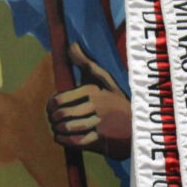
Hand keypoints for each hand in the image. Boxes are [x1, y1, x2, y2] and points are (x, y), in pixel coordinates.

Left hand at [47, 42, 130, 158]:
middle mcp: (97, 106)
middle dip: (54, 118)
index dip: (51, 105)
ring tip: (56, 128)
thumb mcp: (104, 79)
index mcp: (94, 91)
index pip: (62, 99)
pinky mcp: (103, 138)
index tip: (50, 108)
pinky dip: (65, 140)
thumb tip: (71, 44)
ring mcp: (101, 123)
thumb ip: (85, 63)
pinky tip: (60, 137)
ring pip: (70, 127)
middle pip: (64, 114)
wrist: (136, 121)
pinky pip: (78, 141)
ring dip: (58, 129)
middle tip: (52, 119)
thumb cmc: (115, 98)